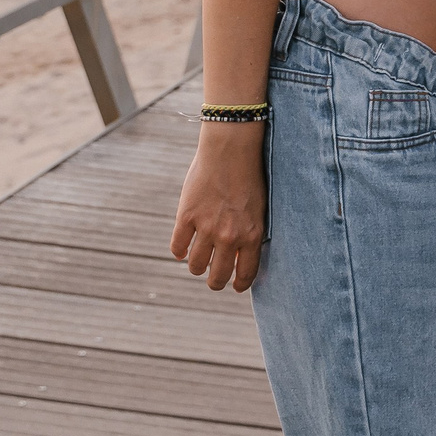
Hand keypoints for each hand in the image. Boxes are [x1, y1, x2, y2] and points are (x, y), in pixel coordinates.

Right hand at [170, 124, 267, 290]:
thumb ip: (249, 232)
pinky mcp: (186, 216)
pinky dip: (179, 251)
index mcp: (251, 235)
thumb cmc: (248, 175)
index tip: (234, 287)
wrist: (230, 148)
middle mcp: (229, 236)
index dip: (238, 285)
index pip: (246, 274)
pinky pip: (177, 247)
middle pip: (217, 276)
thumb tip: (241, 254)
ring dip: (195, 266)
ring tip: (197, 260)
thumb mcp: (258, 207)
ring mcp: (206, 227)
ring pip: (195, 266)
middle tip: (212, 278)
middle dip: (215, 281)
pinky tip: (182, 247)